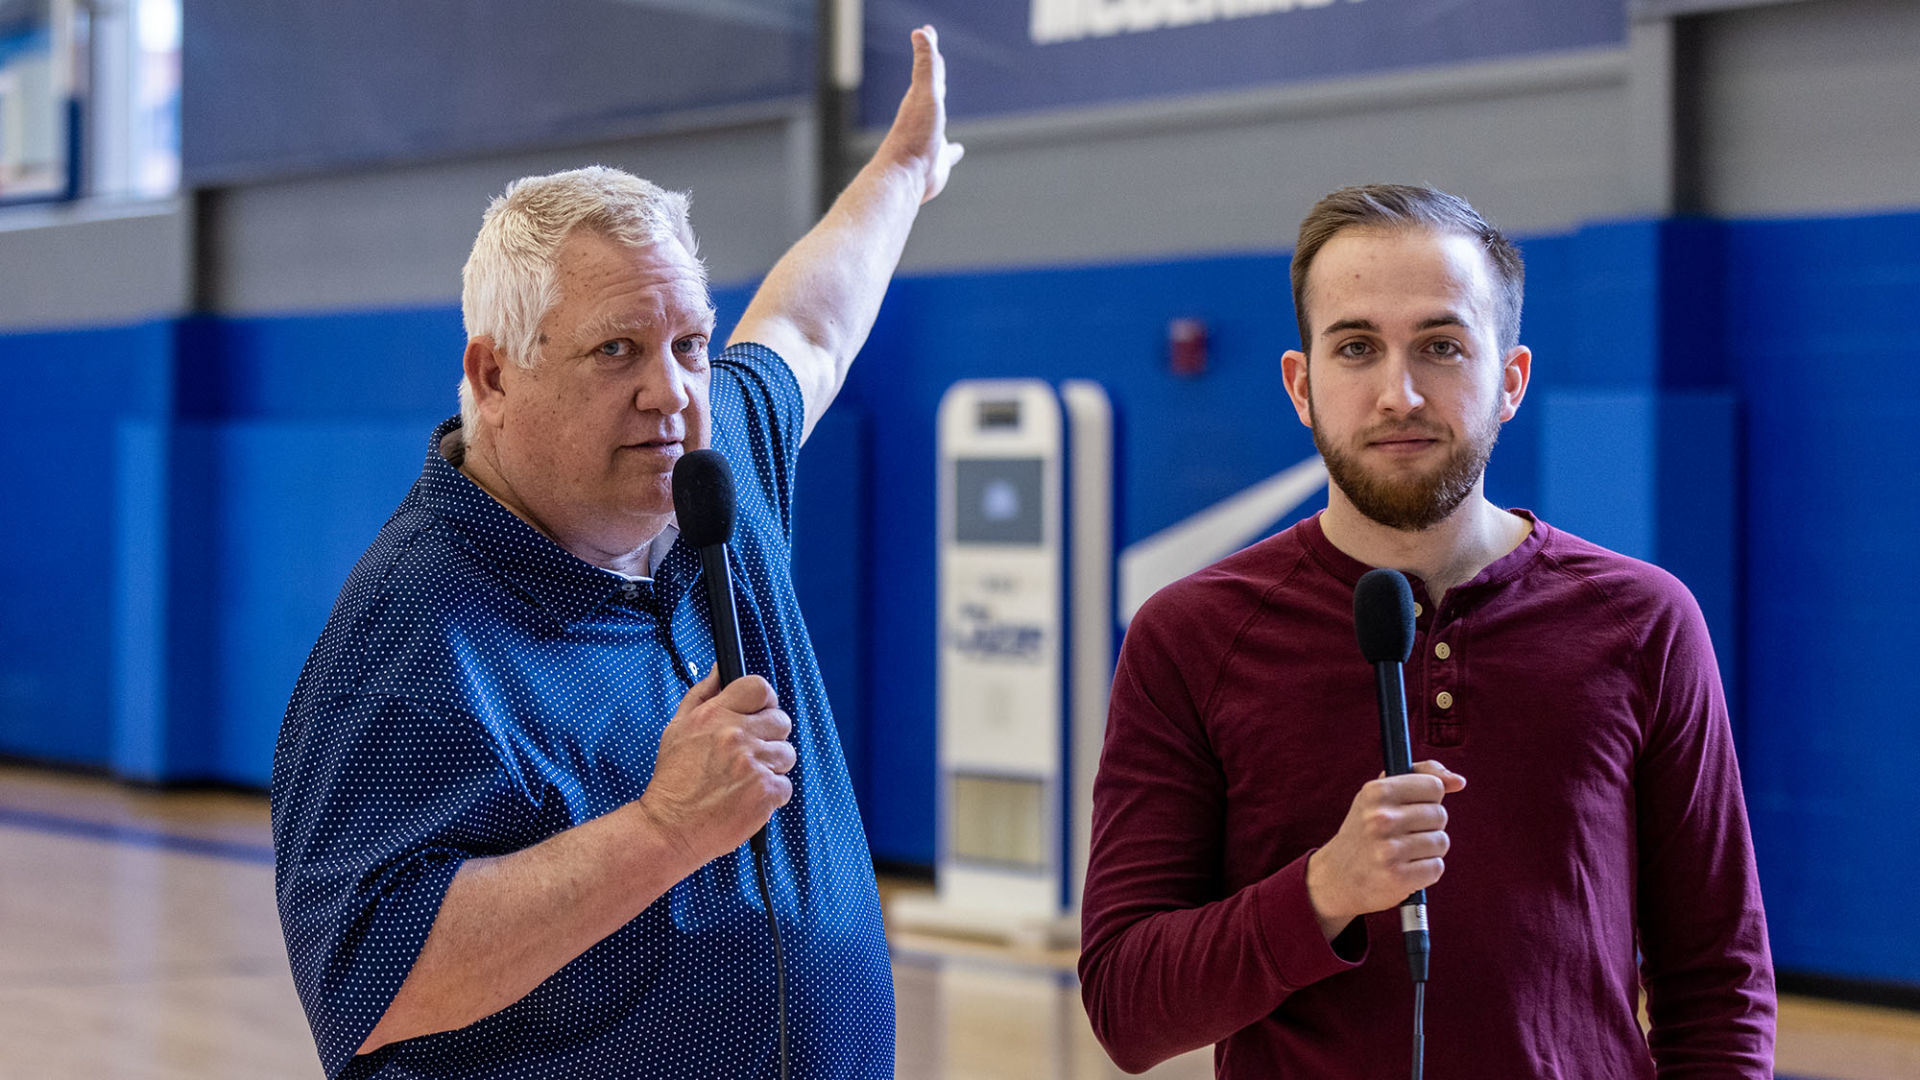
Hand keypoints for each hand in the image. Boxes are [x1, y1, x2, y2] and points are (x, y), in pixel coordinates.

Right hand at [636, 668, 795, 866]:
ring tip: (745, 779)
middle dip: (770, 736)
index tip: (761, 713)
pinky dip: (771, 794)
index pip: (760, 688)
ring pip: (787, 754)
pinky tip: (747, 798)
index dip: (765, 701)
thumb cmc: (674, 779)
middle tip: (750, 753)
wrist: (669, 827)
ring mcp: (753, 764)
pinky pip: (785, 785)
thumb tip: (720, 668)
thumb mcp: (678, 727)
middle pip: (781, 720)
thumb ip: (703, 693)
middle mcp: (736, 736)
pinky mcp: (764, 792)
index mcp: (715, 715)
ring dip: (771, 766)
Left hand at [878, 26, 964, 203]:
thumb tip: (920, 32)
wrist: (904, 178)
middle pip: (931, 88)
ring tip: (942, 99)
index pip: (928, 68)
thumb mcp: (924, 95)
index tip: (928, 31)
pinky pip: (948, 152)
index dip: (930, 49)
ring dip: (940, 107)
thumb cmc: (914, 136)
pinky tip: (956, 151)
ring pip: (937, 118)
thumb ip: (925, 66)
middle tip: (936, 57)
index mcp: (920, 99)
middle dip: (935, 72)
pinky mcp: (937, 162)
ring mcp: (930, 139)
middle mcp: (923, 116)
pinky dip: (953, 150)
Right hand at [1305, 761, 1465, 941]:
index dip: (1428, 798)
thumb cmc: (1365, 831)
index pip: (1433, 786)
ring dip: (1428, 850)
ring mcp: (1389, 849)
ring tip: (1404, 853)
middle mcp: (1380, 818)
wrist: (1337, 878)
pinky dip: (1426, 871)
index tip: (1413, 807)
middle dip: (1428, 826)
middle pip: (1440, 814)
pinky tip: (1406, 869)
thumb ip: (1420, 776)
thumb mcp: (1381, 794)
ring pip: (1441, 841)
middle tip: (1404, 834)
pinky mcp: (1398, 877)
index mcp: (1376, 792)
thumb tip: (1458, 781)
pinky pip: (1436, 867)